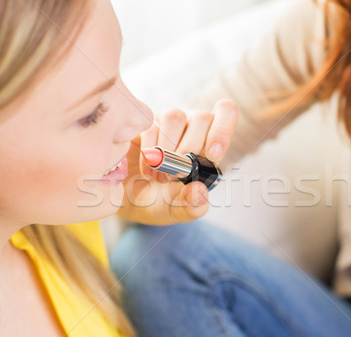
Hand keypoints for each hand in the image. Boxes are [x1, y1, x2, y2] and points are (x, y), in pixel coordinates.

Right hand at [116, 99, 237, 224]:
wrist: (124, 199)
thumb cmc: (159, 201)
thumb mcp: (177, 210)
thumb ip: (192, 206)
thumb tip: (199, 191)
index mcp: (209, 143)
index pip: (226, 112)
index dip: (222, 128)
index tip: (212, 154)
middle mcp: (191, 126)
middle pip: (202, 117)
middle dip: (190, 150)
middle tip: (176, 176)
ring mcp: (166, 122)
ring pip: (176, 116)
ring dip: (168, 149)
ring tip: (159, 176)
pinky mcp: (143, 123)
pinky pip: (151, 126)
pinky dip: (150, 152)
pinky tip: (148, 170)